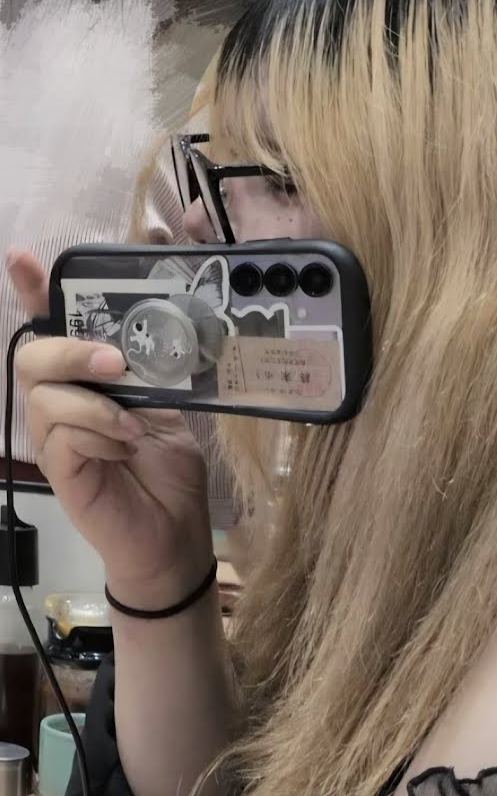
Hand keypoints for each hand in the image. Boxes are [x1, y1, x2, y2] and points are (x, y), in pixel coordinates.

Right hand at [7, 250, 213, 608]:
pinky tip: (124, 449)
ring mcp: (57, 438)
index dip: (34, 295)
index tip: (22, 259)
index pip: (54, 333)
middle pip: (32, 356)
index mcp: (91, 384)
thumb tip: (144, 341)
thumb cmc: (170, 476)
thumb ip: (149, 380)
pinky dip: (96, 433)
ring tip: (133, 427)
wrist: (175, 537)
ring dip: (94, 403)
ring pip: (43, 396)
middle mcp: (65, 404)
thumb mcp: (167, 415)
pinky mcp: (60, 470)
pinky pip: (58, 436)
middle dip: (70, 350)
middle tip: (116, 364)